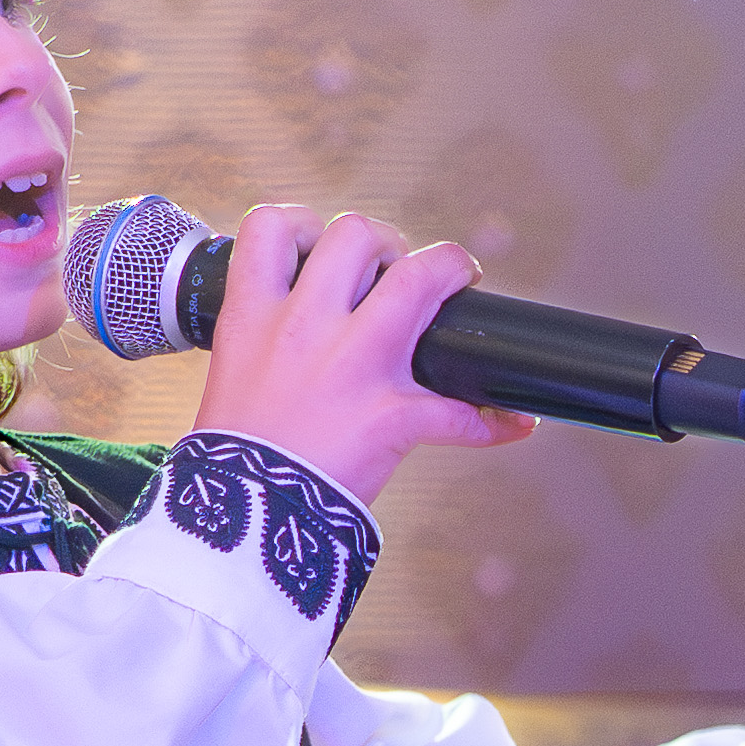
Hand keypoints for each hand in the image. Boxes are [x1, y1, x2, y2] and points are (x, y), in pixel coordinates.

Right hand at [189, 205, 533, 506]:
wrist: (241, 521)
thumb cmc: (234, 458)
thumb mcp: (232, 376)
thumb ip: (267, 342)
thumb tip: (301, 326)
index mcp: (253, 317)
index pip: (271, 226)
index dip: (303, 224)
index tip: (320, 246)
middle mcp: (304, 328)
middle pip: (356, 235)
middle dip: (386, 243)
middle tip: (395, 271)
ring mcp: (353, 367)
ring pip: (416, 279)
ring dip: (446, 271)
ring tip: (453, 288)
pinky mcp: (392, 417)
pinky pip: (460, 411)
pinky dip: (493, 420)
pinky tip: (511, 423)